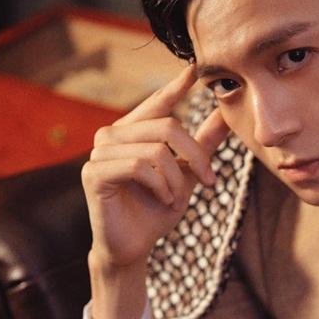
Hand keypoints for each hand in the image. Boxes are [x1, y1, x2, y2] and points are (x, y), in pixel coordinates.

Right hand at [82, 64, 229, 270]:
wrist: (133, 247)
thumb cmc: (156, 210)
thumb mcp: (187, 174)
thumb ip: (203, 144)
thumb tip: (224, 113)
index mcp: (132, 131)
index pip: (157, 103)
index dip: (176, 87)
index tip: (195, 71)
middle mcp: (112, 135)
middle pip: (167, 126)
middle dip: (196, 155)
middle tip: (210, 180)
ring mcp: (99, 152)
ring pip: (156, 150)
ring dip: (176, 179)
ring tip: (175, 198)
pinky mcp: (93, 173)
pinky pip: (139, 167)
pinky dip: (160, 186)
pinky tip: (163, 199)